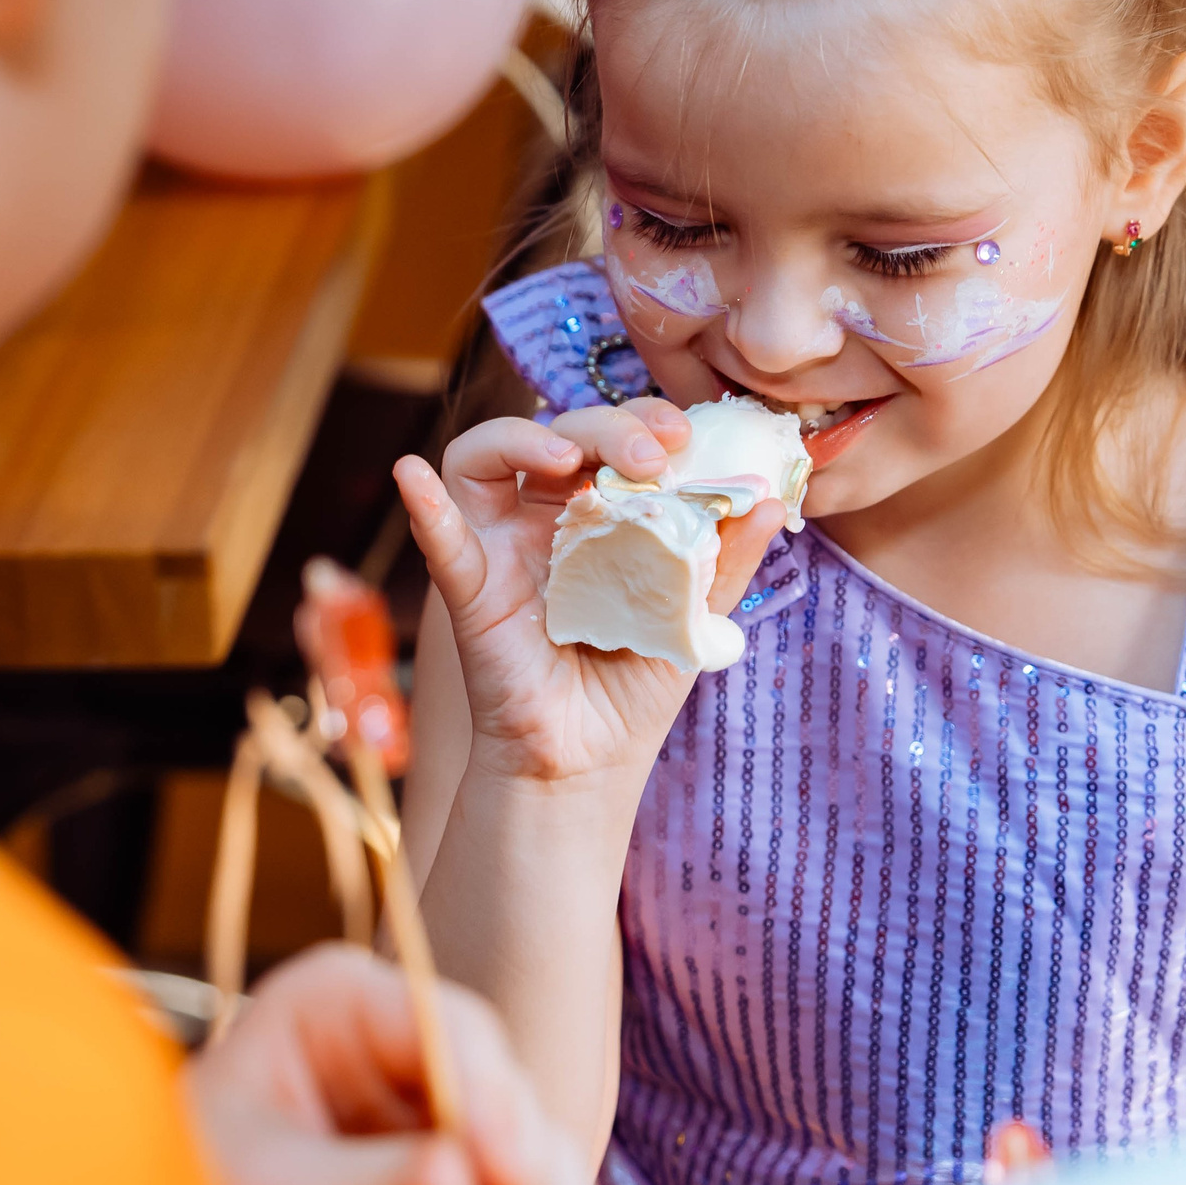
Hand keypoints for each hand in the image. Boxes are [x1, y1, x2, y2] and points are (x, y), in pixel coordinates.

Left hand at [183, 944, 587, 1184]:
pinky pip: (508, 1183)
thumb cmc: (187, 1179)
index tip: (500, 1163)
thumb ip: (360, 1182)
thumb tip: (456, 1176)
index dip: (489, 1094)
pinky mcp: (448, 1161)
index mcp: (337, 1000)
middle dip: (518, 1156)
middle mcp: (401, 1039)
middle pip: (498, 1087)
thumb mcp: (261, 1184)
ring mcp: (429, 1102)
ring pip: (519, 1141)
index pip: (445, 1025)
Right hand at [393, 401, 784, 789]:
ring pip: (484, 457)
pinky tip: (412, 474)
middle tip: (652, 454)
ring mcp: (502, 546)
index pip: (613, 438)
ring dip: (521, 438)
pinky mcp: (472, 589)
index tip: (687, 437)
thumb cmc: (636, 681)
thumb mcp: (696, 615)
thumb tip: (774, 499)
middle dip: (606, 426)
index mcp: (599, 510)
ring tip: (564, 454)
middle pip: (558, 434)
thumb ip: (727, 560)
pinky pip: (440, 539)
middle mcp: (544, 516)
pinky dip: (425, 505)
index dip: (645, 421)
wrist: (588, 763)